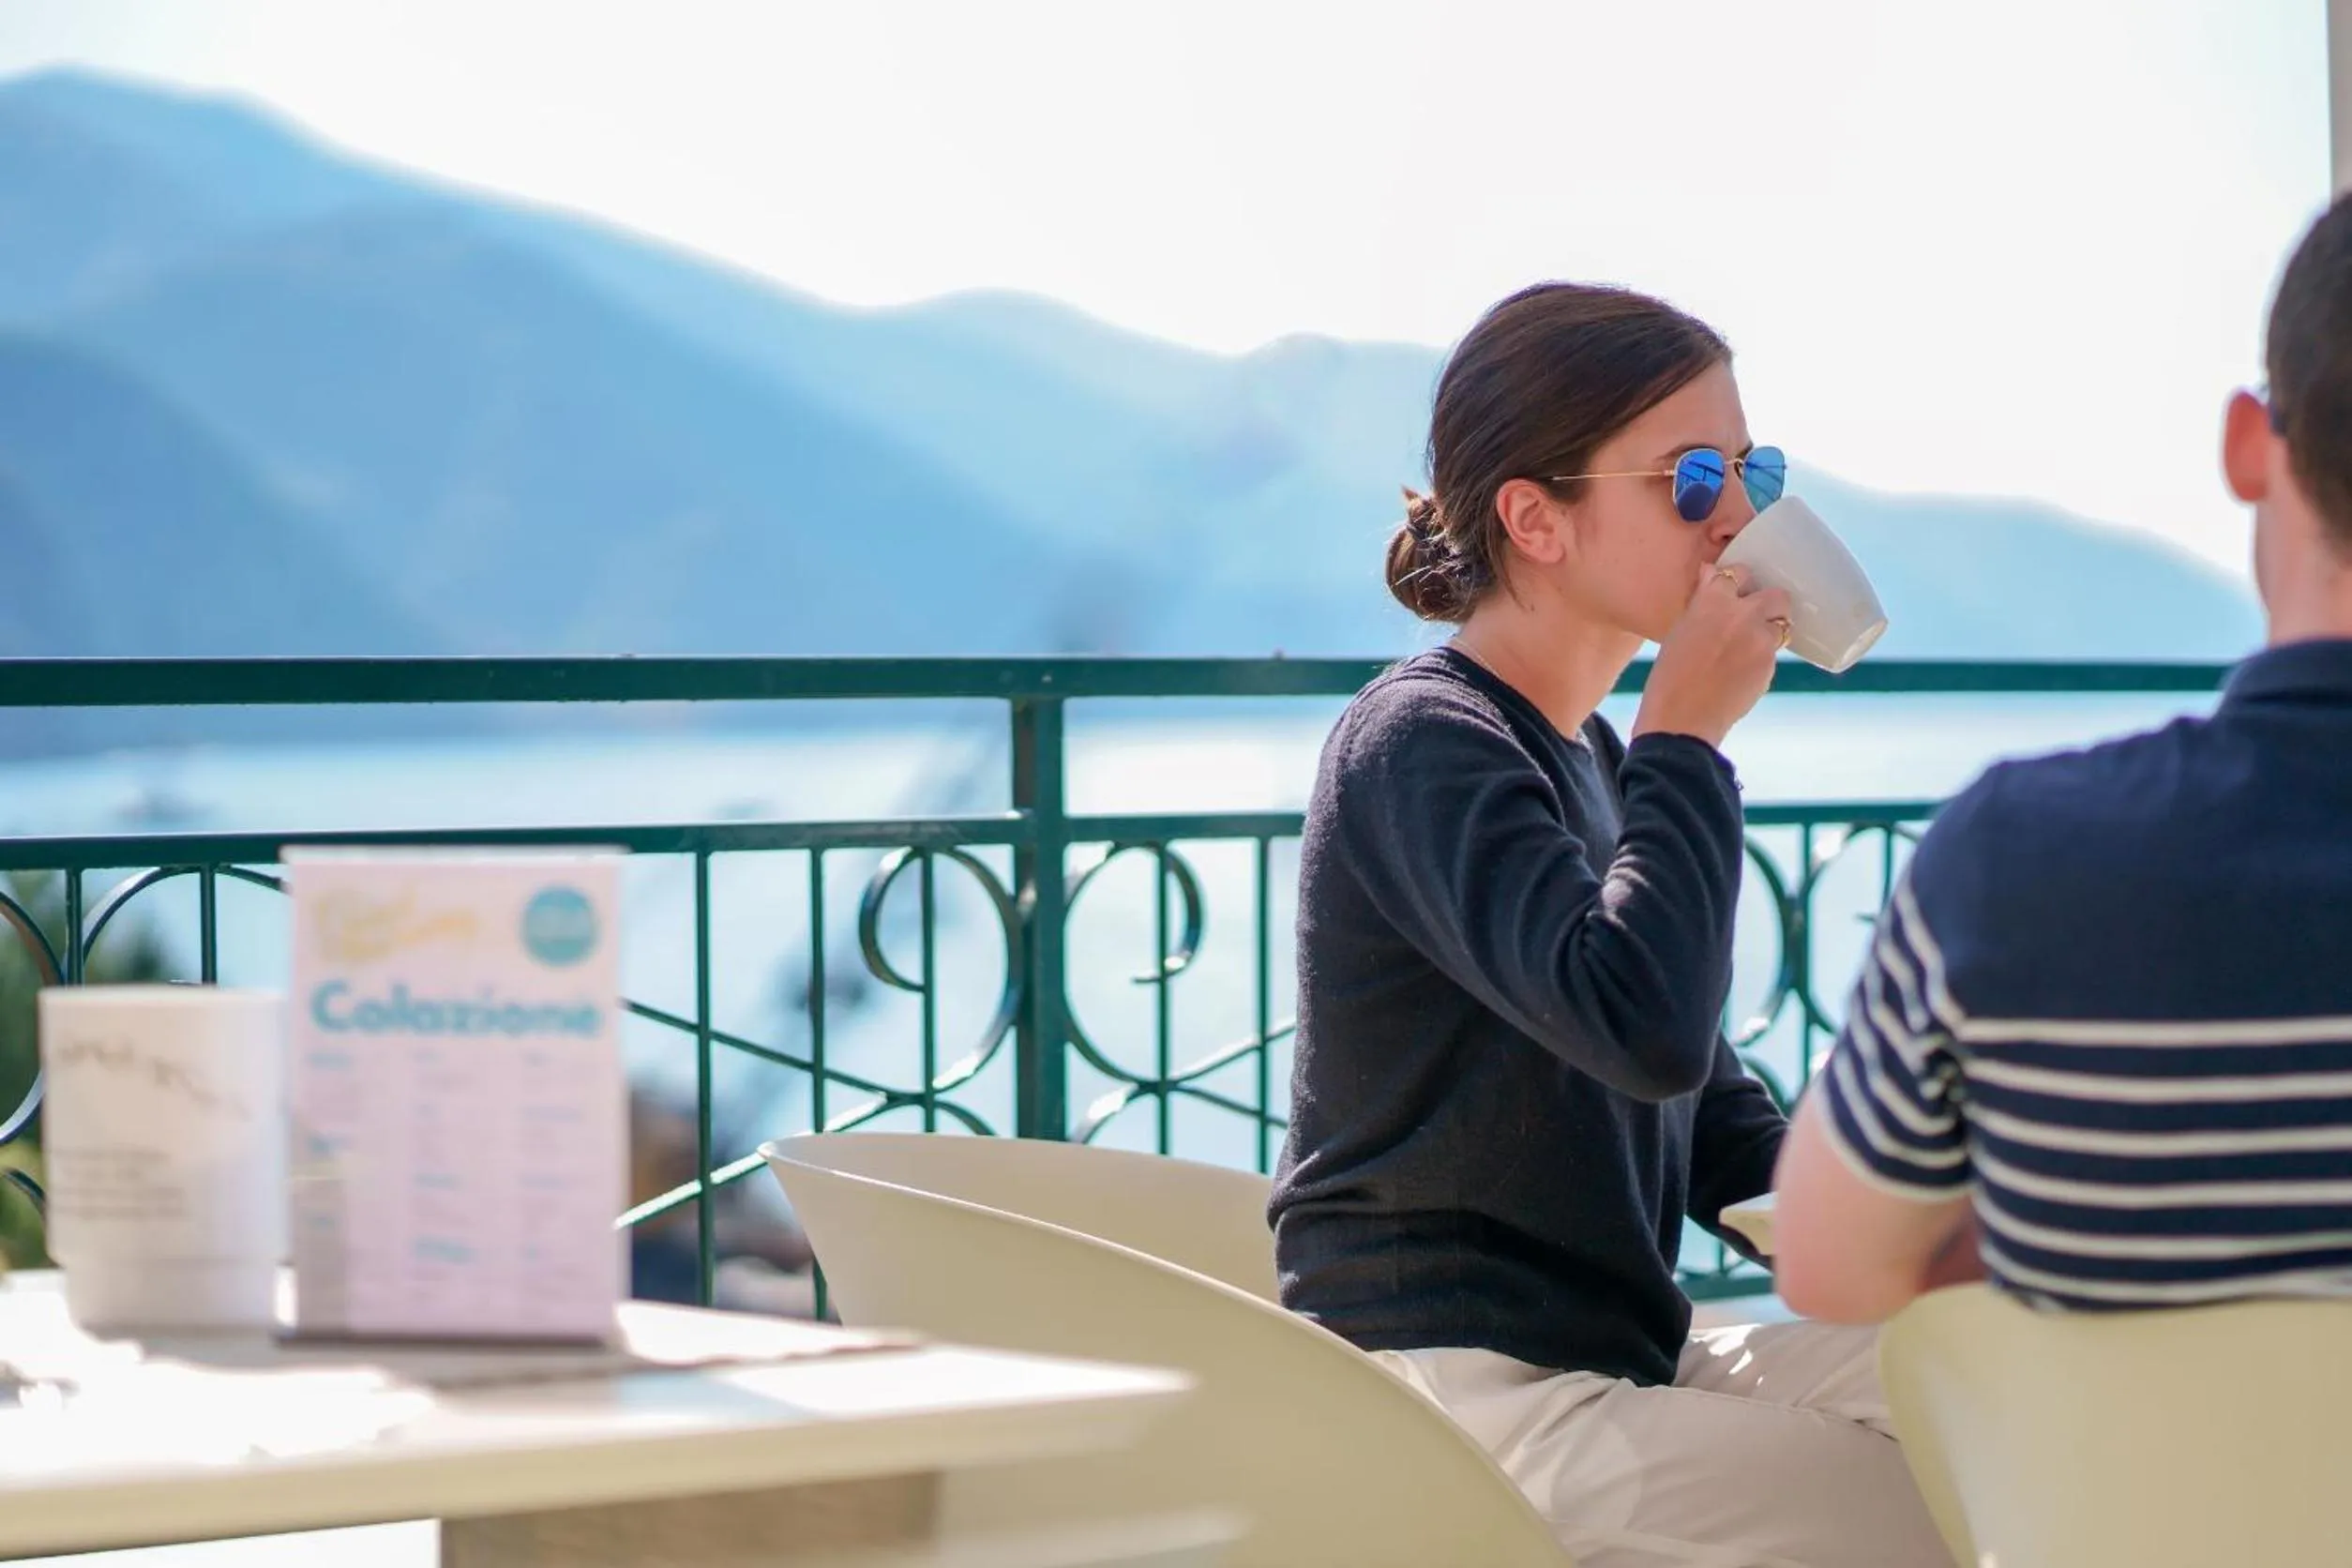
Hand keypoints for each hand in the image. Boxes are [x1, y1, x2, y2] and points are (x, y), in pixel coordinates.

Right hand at [1630, 563, 1791, 748]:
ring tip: (1751, 648)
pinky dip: (1763, 658)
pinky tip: (1743, 671)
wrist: (1682, 719)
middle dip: (1769, 603)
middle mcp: (1742, 614)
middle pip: (1775, 595)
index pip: (1738, 572)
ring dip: (1770, 631)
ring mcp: (1760, 640)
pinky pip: (1774, 653)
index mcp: (1713, 600)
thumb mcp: (1680, 630)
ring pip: (1781, 624)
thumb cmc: (1670, 677)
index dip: (1738, 582)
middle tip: (1755, 618)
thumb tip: (1711, 575)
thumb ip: (1702, 601)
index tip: (1736, 590)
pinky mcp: (1770, 665)